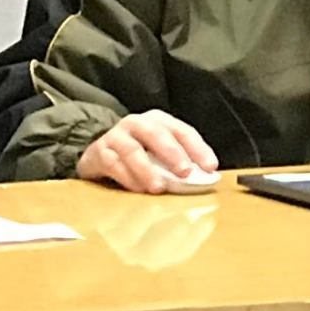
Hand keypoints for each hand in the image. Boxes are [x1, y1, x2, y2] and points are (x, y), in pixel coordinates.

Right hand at [77, 112, 218, 193]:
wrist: (99, 155)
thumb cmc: (139, 156)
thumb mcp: (160, 155)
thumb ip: (180, 164)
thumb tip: (205, 180)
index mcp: (158, 121)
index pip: (182, 131)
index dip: (198, 148)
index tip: (211, 167)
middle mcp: (137, 124)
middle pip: (156, 133)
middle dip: (172, 153)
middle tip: (185, 172)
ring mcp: (116, 136)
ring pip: (132, 150)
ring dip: (147, 169)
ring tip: (158, 187)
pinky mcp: (99, 152)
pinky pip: (113, 164)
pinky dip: (127, 177)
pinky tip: (138, 189)